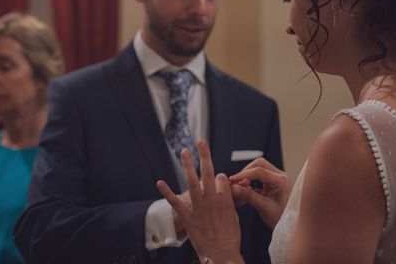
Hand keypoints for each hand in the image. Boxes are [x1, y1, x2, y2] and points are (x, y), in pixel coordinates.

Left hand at [157, 141, 243, 263]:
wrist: (222, 255)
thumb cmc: (230, 239)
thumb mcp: (235, 217)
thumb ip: (229, 201)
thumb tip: (226, 191)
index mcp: (225, 200)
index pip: (221, 178)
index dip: (220, 177)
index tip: (218, 180)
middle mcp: (211, 200)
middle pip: (208, 172)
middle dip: (205, 155)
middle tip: (201, 142)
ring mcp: (198, 207)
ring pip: (192, 182)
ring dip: (188, 165)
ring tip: (185, 152)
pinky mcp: (187, 216)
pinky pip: (175, 202)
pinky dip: (167, 192)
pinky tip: (160, 182)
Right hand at [229, 158, 290, 228]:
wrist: (290, 226)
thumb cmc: (281, 218)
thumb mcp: (264, 208)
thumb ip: (248, 196)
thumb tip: (234, 188)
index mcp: (281, 181)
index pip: (259, 171)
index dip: (243, 174)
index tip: (233, 180)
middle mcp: (280, 176)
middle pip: (259, 164)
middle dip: (246, 172)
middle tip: (236, 182)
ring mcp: (277, 178)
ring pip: (258, 168)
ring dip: (248, 175)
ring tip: (240, 186)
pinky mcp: (272, 182)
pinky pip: (259, 175)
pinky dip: (250, 180)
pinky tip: (245, 189)